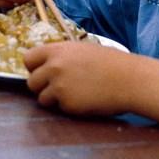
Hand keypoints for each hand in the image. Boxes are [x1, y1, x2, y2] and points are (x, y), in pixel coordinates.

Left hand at [25, 43, 158, 125]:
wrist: (130, 80)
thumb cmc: (110, 63)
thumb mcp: (81, 50)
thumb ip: (60, 56)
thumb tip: (44, 65)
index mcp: (57, 50)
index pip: (28, 59)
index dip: (34, 68)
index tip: (42, 73)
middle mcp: (54, 67)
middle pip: (31, 82)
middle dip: (41, 87)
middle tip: (58, 88)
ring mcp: (59, 86)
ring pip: (42, 98)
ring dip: (53, 99)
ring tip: (73, 94)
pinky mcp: (68, 104)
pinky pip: (59, 108)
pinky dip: (68, 108)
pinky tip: (84, 101)